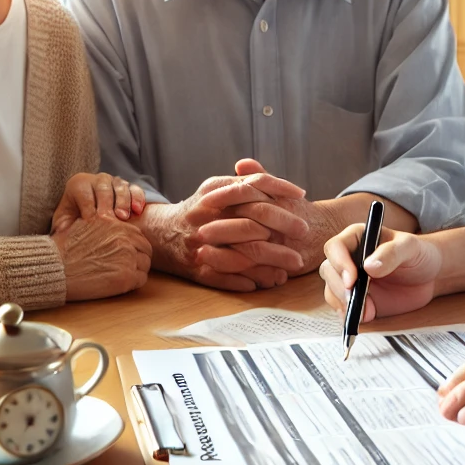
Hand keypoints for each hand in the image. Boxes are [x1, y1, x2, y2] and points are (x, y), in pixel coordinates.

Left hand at [50, 172, 145, 233]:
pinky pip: (135, 189)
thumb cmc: (74, 226)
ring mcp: (115, 183)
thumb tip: (60, 236)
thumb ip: (62, 228)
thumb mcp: (64, 226)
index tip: (90, 222)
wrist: (88, 225)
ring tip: (123, 217)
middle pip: (103, 186)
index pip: (83, 191)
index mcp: (78, 185)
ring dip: (123, 201)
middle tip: (109, 219)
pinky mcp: (130, 189)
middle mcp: (97, 180)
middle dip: (106, 203)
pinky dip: (137, 198)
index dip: (88, 206)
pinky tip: (137, 211)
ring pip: (120, 186)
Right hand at [52, 214, 151, 300]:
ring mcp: (128, 258)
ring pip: (145, 265)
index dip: (134, 247)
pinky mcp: (126, 277)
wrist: (54, 268)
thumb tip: (113, 221)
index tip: (126, 255)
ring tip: (120, 276)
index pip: (139, 237)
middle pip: (145, 250)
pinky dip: (133, 283)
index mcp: (118, 225)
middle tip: (126, 268)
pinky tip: (119, 284)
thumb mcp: (86, 224)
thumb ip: (105, 224)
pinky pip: (141, 280)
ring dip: (136, 271)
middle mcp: (127, 239)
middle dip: (138, 259)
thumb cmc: (64, 248)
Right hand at [144, 166, 309, 291]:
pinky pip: (226, 277)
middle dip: (282, 226)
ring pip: (242, 253)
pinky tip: (270, 280)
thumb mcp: (217, 189)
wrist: (159, 234)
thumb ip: (246, 183)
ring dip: (271, 261)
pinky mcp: (195, 269)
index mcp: (214, 191)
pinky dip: (250, 280)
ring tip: (293, 265)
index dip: (280, 189)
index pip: (253, 184)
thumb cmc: (199, 209)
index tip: (302, 196)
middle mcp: (207, 215)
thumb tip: (282, 187)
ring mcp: (201, 244)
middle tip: (304, 233)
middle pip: (252, 221)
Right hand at [320, 224, 441, 320]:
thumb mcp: (410, 247)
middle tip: (355, 300)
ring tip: (364, 311)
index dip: (339, 263)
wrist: (429, 276)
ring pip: (331, 290)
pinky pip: (343, 308)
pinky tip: (363, 317)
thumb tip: (369, 266)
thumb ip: (391, 253)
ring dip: (342, 303)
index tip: (352, 279)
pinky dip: (349, 315)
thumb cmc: (418, 254)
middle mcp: (349, 258)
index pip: (335, 247)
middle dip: (339, 287)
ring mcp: (351, 280)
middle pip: (329, 271)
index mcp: (357, 238)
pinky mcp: (357, 299)